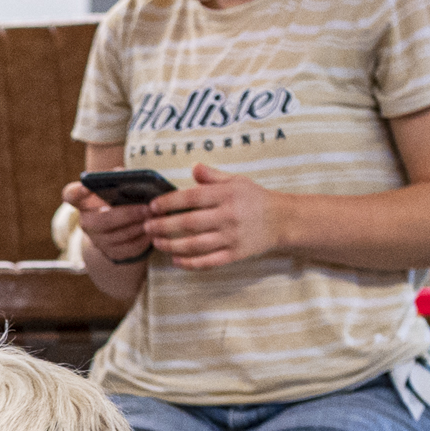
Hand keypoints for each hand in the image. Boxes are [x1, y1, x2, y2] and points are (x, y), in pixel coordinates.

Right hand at [61, 179, 152, 265]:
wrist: (118, 228)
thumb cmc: (118, 200)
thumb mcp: (116, 188)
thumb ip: (118, 179)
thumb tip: (123, 174)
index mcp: (83, 201)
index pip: (71, 195)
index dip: (76, 192)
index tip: (85, 187)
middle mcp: (86, 222)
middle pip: (101, 221)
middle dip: (127, 214)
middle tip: (148, 208)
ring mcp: (97, 240)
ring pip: (118, 236)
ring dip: (139, 227)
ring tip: (155, 218)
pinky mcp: (111, 253)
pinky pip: (128, 249)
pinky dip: (143, 240)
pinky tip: (153, 231)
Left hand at [145, 164, 284, 269]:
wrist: (282, 220)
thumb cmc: (255, 198)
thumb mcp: (236, 181)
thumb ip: (212, 176)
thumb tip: (193, 167)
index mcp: (226, 195)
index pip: (191, 198)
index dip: (169, 202)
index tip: (152, 206)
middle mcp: (228, 216)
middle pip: (188, 223)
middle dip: (163, 226)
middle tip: (146, 226)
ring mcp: (231, 237)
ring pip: (195, 244)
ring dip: (171, 245)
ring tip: (156, 242)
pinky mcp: (235, 254)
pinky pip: (209, 261)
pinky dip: (190, 263)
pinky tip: (175, 260)